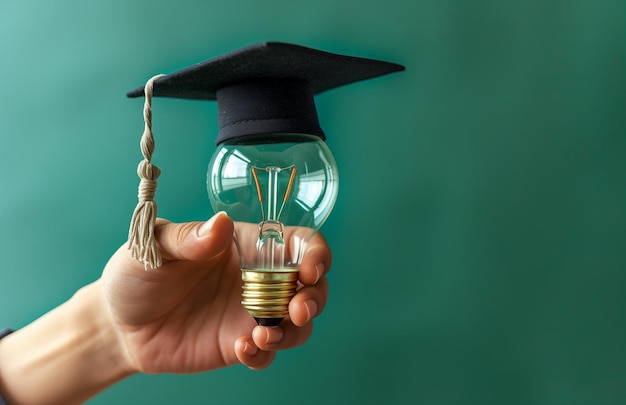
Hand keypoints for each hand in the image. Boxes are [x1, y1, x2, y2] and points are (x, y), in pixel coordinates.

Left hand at [100, 212, 330, 372]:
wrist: (116, 324)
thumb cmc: (136, 273)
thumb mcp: (154, 245)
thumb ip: (188, 237)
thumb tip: (220, 224)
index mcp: (245, 244)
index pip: (297, 242)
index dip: (315, 253)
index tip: (311, 269)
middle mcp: (257, 278)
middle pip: (311, 286)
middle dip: (315, 298)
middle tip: (298, 310)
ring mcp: (250, 313)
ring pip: (298, 324)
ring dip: (294, 332)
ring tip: (262, 335)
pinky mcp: (239, 344)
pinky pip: (267, 353)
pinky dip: (264, 354)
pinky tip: (240, 349)